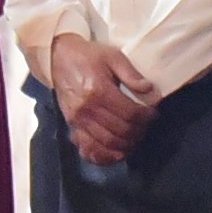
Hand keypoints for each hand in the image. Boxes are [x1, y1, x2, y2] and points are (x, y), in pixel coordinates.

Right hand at [49, 34, 158, 165]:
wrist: (58, 58)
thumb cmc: (88, 56)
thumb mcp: (113, 56)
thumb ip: (131, 74)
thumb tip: (150, 89)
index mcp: (99, 91)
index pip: (130, 113)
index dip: (146, 117)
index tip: (153, 113)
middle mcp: (87, 109)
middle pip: (120, 131)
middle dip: (138, 132)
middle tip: (145, 126)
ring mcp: (78, 120)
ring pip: (107, 143)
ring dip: (125, 145)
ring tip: (135, 138)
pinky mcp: (72, 126)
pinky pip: (88, 149)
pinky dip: (103, 156)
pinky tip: (116, 153)